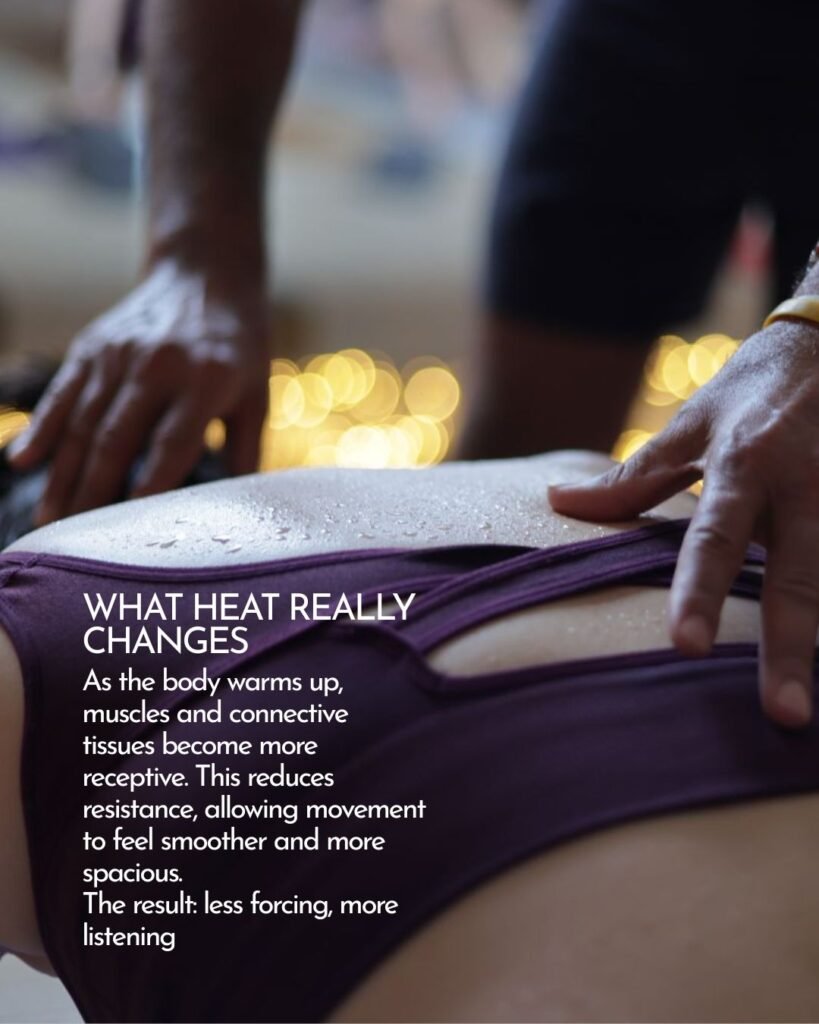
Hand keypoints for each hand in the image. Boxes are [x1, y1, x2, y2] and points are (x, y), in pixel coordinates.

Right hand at [8, 260, 269, 522]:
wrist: (206, 275)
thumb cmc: (239, 350)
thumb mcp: (257, 396)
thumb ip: (248, 452)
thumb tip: (241, 514)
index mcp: (207, 379)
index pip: (172, 444)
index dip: (150, 487)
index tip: (132, 531)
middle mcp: (158, 364)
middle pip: (116, 439)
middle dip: (93, 494)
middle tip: (76, 542)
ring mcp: (119, 353)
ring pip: (82, 423)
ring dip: (63, 475)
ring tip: (51, 521)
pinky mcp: (93, 346)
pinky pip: (62, 393)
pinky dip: (41, 429)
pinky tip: (23, 463)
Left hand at [549, 319, 818, 728]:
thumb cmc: (753, 389)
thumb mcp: (691, 423)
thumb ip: (632, 476)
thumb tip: (556, 503)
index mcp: (743, 465)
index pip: (713, 539)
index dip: (698, 593)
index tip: (683, 647)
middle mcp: (802, 485)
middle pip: (798, 578)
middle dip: (793, 649)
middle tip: (785, 715)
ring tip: (813, 710)